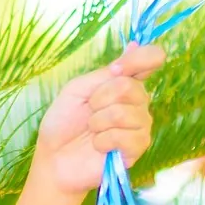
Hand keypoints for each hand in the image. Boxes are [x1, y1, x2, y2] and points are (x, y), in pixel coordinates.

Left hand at [32, 41, 163, 197]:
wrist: (54, 158)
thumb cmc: (63, 122)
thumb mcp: (78, 89)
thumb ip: (105, 73)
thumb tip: (134, 46)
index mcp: (124, 82)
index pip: (151, 59)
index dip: (141, 58)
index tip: (118, 68)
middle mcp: (138, 101)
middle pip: (129, 87)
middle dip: (99, 98)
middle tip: (89, 110)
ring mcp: (140, 125)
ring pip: (124, 113)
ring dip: (98, 122)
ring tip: (91, 130)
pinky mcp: (137, 148)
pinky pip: (124, 136)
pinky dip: (102, 140)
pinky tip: (98, 146)